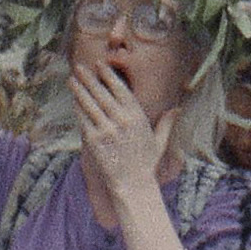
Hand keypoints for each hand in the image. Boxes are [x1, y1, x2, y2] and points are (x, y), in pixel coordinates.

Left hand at [70, 59, 166, 189]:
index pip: (120, 90)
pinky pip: (84, 120)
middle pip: (102, 94)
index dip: (109, 76)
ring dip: (80, 90)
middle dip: (90, 79)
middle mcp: (122, 120)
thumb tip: (178, 108)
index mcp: (137, 117)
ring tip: (72, 79)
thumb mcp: (159, 141)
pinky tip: (73, 101)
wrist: (133, 185)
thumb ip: (166, 123)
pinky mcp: (94, 141)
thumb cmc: (146, 164)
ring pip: (90, 104)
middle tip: (81, 67)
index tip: (100, 65)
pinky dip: (78, 109)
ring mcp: (107, 130)